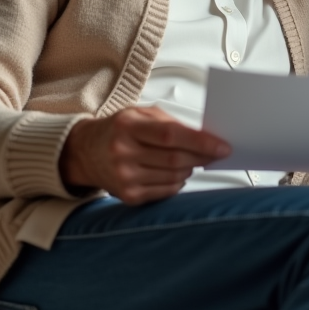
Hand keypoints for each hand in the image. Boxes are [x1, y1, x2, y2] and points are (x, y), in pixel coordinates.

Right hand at [59, 106, 229, 204]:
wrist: (85, 152)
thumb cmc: (118, 129)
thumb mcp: (141, 114)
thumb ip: (172, 123)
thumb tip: (205, 138)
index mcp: (128, 126)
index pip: (170, 135)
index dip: (201, 142)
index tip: (222, 147)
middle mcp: (122, 152)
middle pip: (175, 159)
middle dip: (202, 157)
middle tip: (215, 153)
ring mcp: (124, 177)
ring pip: (174, 177)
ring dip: (191, 169)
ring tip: (191, 160)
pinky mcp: (128, 195)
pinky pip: (166, 191)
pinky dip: (179, 183)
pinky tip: (176, 173)